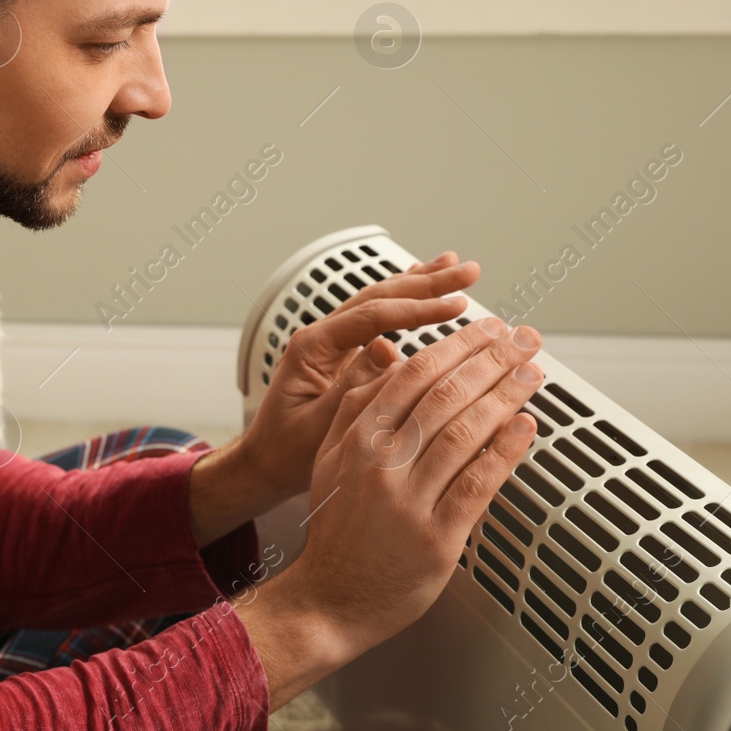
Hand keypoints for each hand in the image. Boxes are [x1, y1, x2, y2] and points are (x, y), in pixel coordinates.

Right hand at [235, 317, 541, 706]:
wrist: (330, 598)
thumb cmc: (338, 529)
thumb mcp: (330, 457)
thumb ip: (357, 405)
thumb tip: (387, 354)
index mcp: (359, 439)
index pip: (414, 374)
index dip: (458, 345)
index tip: (489, 329)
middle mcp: (382, 465)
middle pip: (446, 395)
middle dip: (492, 360)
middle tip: (524, 339)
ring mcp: (409, 503)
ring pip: (466, 433)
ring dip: (507, 396)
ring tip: (533, 373)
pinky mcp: (436, 539)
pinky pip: (479, 485)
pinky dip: (507, 451)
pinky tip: (526, 427)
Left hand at [237, 251, 481, 501]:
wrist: (263, 463)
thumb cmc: (284, 452)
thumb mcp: (318, 426)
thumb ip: (351, 387)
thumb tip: (387, 349)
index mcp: (312, 348)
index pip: (372, 316)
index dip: (417, 309)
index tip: (455, 306)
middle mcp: (321, 337)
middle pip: (379, 297)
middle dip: (426, 283)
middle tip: (467, 273)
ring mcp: (332, 343)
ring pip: (379, 301)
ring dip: (419, 284)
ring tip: (455, 268)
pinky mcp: (343, 354)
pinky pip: (377, 318)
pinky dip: (404, 300)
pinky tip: (423, 282)